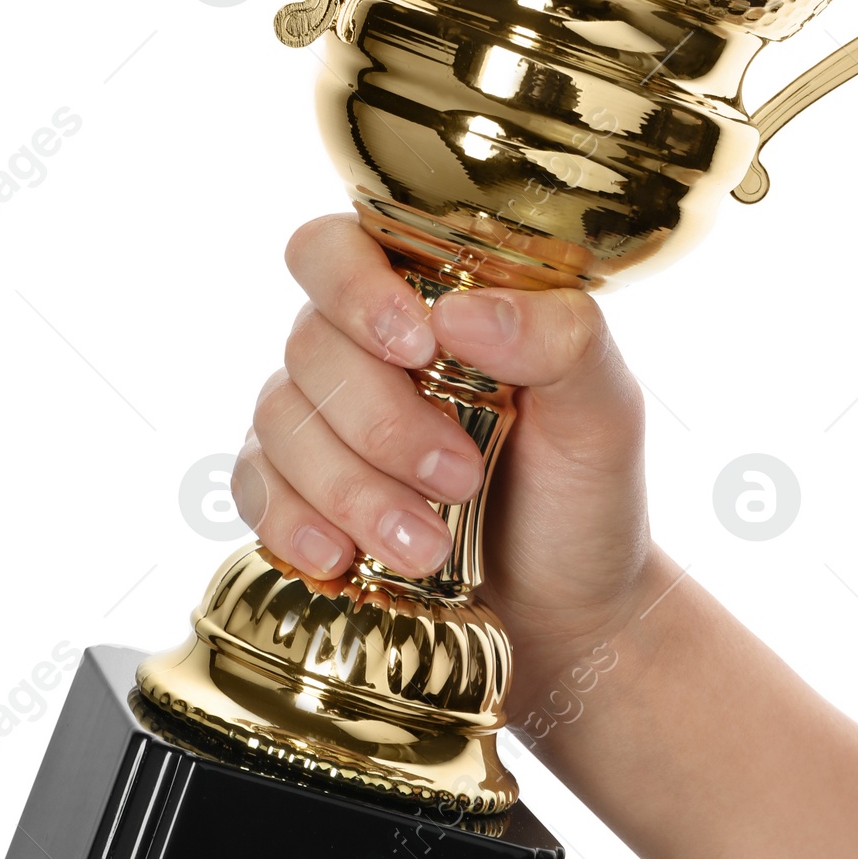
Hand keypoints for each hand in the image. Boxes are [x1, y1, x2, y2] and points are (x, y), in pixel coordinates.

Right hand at [232, 214, 671, 709]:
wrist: (570, 609)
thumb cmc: (584, 489)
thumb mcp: (603, 409)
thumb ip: (558, 339)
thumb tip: (460, 313)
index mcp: (429, 294)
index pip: (339, 248)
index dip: (357, 289)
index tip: (417, 347)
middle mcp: (360, 346)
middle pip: (310, 345)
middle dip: (380, 422)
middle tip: (459, 479)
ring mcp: (323, 419)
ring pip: (281, 422)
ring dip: (349, 488)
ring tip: (426, 547)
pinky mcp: (299, 491)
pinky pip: (255, 488)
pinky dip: (292, 521)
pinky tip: (339, 557)